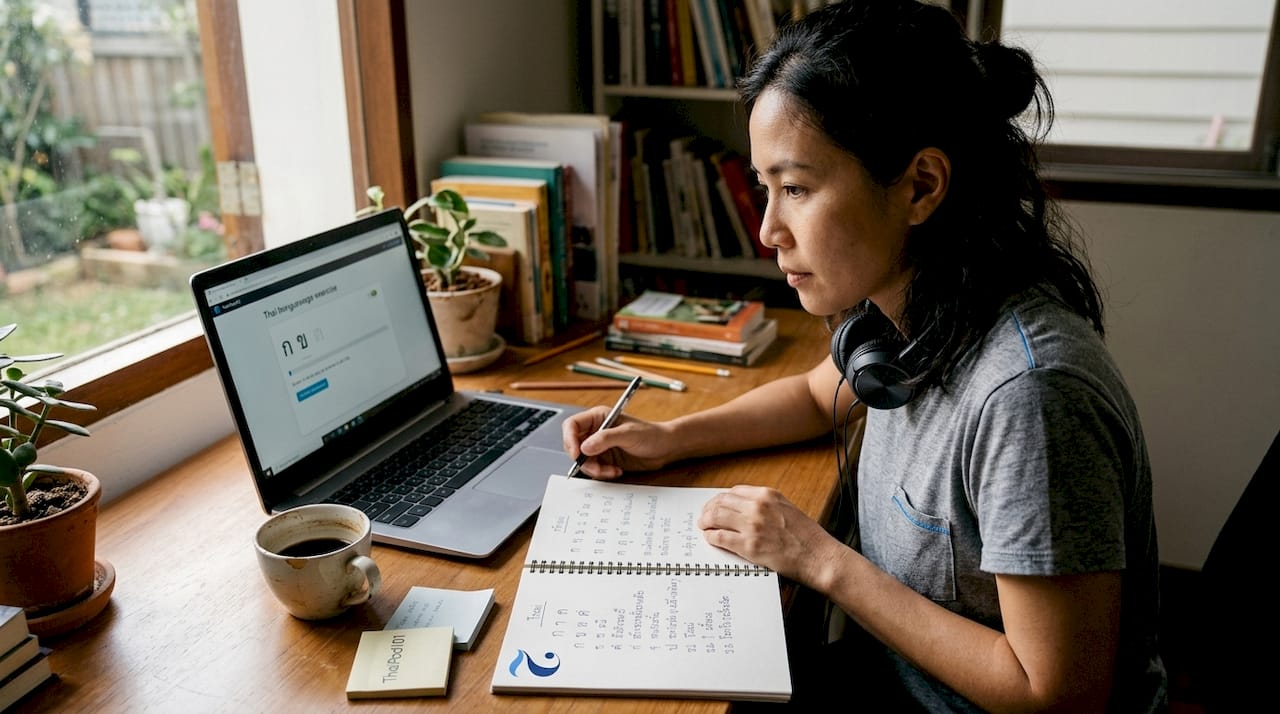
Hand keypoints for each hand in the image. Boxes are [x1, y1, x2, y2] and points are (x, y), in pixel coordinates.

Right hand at [561, 406, 672, 478]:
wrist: (665, 449)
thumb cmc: (651, 434)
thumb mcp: (628, 434)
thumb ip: (606, 439)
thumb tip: (584, 447)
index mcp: (598, 417)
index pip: (572, 425)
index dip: (570, 439)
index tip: (577, 454)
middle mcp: (595, 431)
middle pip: (574, 446)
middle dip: (583, 459)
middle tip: (596, 468)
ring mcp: (599, 446)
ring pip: (583, 461)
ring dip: (594, 469)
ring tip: (611, 470)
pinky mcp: (604, 460)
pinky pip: (593, 469)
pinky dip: (602, 473)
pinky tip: (616, 471)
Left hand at [698, 485, 837, 582]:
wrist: (819, 557)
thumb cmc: (808, 537)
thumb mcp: (787, 508)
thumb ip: (766, 505)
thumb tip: (744, 508)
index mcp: (768, 495)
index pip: (734, 492)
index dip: (721, 499)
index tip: (716, 504)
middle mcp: (758, 506)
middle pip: (721, 502)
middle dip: (709, 509)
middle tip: (704, 517)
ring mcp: (753, 526)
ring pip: (716, 517)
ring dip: (706, 522)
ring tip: (704, 526)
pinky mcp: (749, 546)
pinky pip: (720, 537)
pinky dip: (712, 537)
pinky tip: (711, 539)